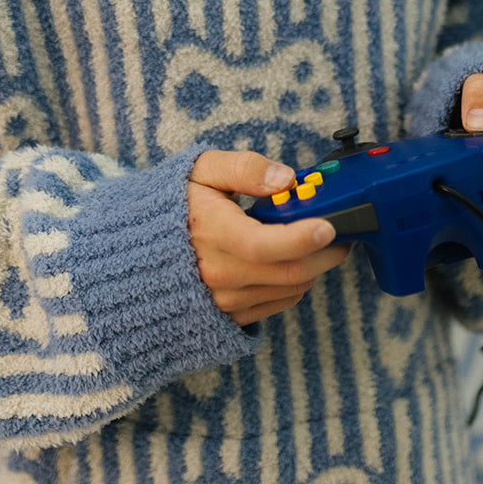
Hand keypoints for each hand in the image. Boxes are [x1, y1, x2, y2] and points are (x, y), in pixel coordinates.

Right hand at [188, 150, 352, 325]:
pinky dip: (295, 282)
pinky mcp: (230, 314)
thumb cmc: (175, 204)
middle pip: (290, 271)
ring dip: (313, 266)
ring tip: (316, 241)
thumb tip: (285, 178)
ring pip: (290, 289)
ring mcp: (223, 299)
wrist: (140, 249)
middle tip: (342, 230)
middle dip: (326, 252)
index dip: (301, 238)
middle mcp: (217, 273)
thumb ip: (244, 168)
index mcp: (210, 233)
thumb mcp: (202, 170)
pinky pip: (278, 304)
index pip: (264, 245)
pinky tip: (291, 260)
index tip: (328, 226)